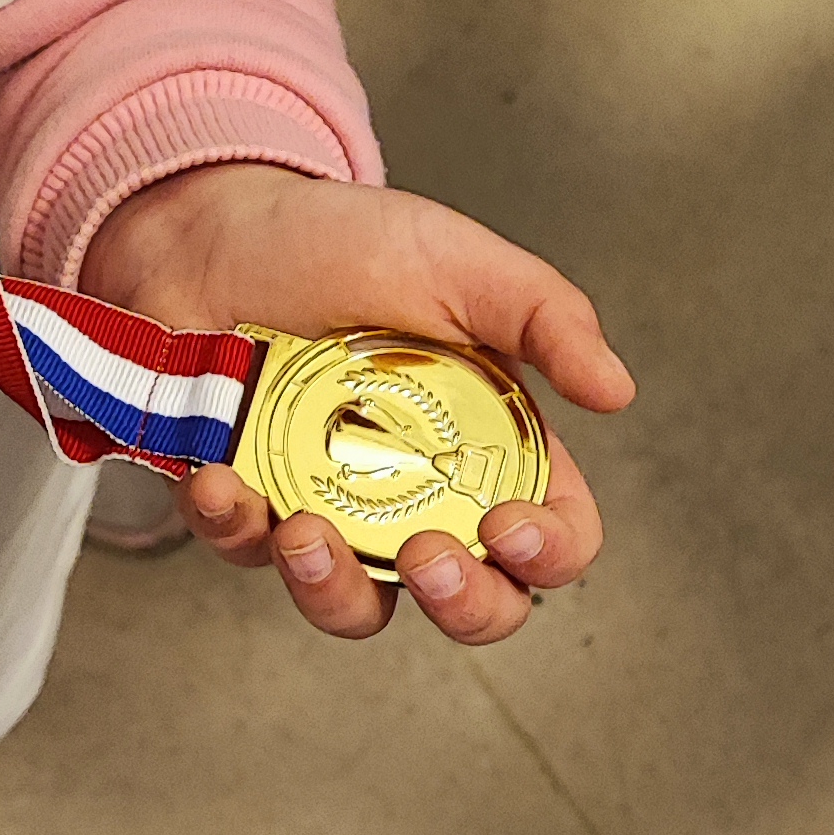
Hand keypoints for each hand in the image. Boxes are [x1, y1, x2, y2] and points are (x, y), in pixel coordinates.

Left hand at [78, 163, 634, 647]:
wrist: (216, 225)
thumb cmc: (340, 243)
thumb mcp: (459, 264)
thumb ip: (546, 317)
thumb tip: (616, 389)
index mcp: (488, 446)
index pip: (552, 536)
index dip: (547, 553)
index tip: (508, 522)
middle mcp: (417, 495)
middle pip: (472, 606)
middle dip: (461, 606)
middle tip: (427, 557)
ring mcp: (332, 511)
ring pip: (355, 609)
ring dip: (334, 592)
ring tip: (305, 533)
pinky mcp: (248, 508)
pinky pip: (245, 552)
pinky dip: (233, 525)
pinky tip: (225, 478)